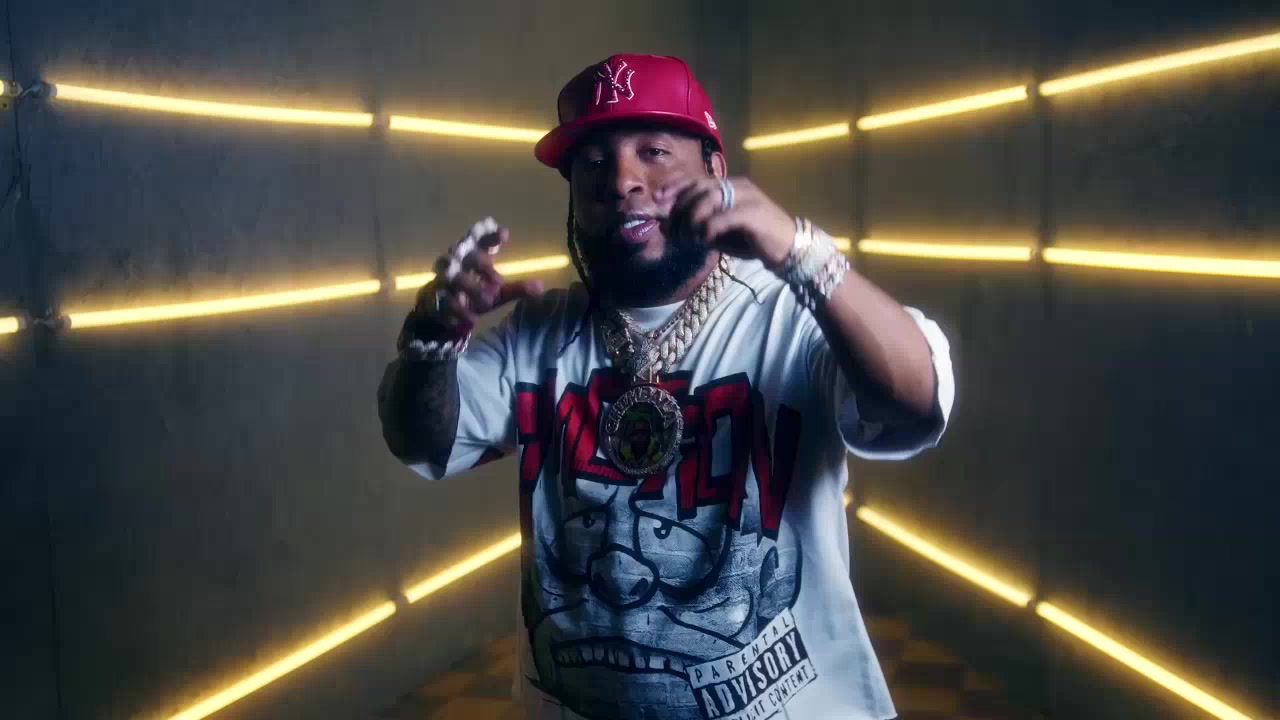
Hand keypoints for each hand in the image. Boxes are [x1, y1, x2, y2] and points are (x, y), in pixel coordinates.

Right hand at [411, 218, 544, 336]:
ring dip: (470, 286)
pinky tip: (472, 319)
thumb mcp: (498, 292)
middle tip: (499, 281)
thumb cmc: (474, 292)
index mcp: (473, 255)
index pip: (480, 240)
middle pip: (467, 254)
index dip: (490, 235)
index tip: (504, 234)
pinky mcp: (437, 297)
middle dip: (482, 264)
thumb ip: (517, 288)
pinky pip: (446, 301)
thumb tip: (541, 287)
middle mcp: (457, 263)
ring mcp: (445, 279)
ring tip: (487, 299)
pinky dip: (459, 310)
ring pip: (454, 276)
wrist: (444, 309)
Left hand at [657, 176, 795, 268]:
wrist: (787, 248)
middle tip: (673, 230)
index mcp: (730, 185)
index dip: (675, 187)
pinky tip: (705, 240)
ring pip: (708, 198)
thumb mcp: (719, 232)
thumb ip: (697, 226)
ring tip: (689, 237)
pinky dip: (708, 228)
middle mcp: (737, 185)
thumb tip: (668, 225)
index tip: (658, 198)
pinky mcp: (753, 213)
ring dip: (692, 219)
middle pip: (699, 188)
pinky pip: (722, 217)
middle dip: (679, 208)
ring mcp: (746, 197)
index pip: (697, 179)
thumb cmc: (752, 240)